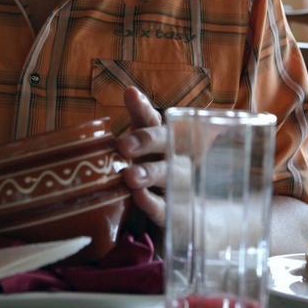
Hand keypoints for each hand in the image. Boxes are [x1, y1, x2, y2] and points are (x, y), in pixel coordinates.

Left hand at [117, 87, 166, 227]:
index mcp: (163, 141)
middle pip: (166, 144)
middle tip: (123, 144)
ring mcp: (178, 186)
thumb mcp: (143, 150)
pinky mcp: (175, 214)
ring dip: (150, 173)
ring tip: (129, 176)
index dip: (142, 108)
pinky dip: (154, 203)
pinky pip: (166, 208)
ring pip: (169, 175)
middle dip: (147, 140)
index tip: (131, 95)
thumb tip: (130, 90)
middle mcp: (174, 158)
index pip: (153, 119)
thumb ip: (138, 122)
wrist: (184, 216)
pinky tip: (140, 197)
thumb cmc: (157, 172)